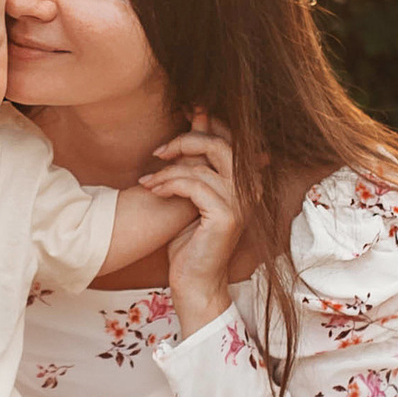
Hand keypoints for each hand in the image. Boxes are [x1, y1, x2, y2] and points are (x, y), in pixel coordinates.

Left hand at [139, 109, 242, 335]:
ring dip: (168, 170)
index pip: (230, 137)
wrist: (195, 281)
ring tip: (147, 181)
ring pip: (201, 166)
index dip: (206, 121)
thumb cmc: (190, 240)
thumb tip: (196, 116)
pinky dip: (169, 184)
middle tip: (159, 151)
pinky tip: (154, 191)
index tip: (181, 114)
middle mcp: (249, 189)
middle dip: (185, 141)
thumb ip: (197, 161)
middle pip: (220, 144)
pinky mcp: (226, 216)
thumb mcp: (193, 193)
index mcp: (245, 180)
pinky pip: (193, 186)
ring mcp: (241, 203)